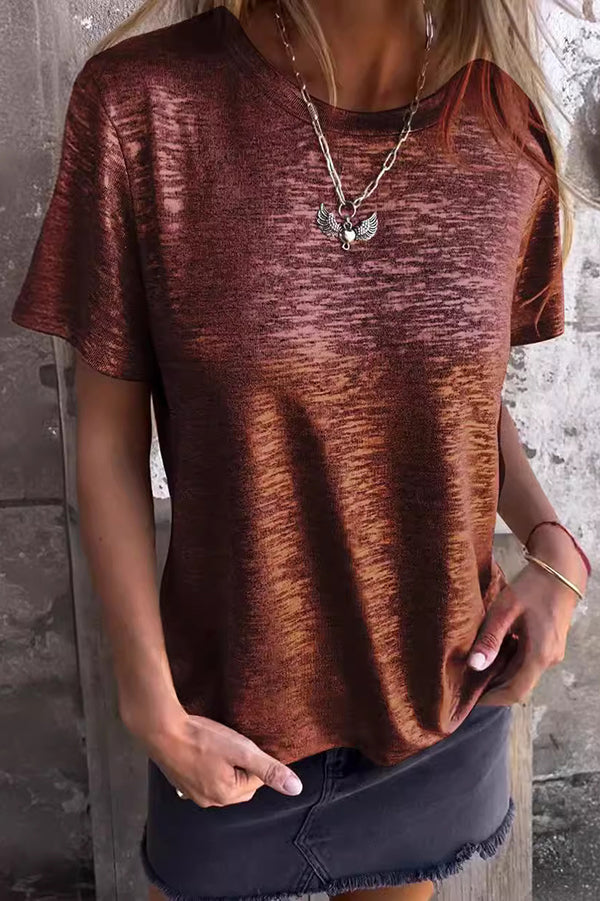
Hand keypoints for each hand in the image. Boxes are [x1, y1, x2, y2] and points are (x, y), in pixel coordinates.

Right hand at [132, 707, 303, 806]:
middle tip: (233, 743)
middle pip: (240, 783)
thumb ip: (269, 769)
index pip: (257, 781)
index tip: (246, 743)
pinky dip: (208, 765)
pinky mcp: (180, 781)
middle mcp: (209, 801)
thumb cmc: (201, 739)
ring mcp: (191, 793)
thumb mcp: (242, 750)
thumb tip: (295, 788)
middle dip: (242, 764)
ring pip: (222, 780)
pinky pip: (204, 776)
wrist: (161, 730)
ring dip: (225, 765)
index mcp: (226, 796)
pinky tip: (203, 749)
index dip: (255, 759)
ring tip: (219, 744)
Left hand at [468, 530, 587, 705]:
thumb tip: (474, 665)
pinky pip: (527, 662)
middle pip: (518, 685)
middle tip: (466, 684)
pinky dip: (509, 662)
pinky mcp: (549, 645)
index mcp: (540, 655)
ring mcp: (552, 653)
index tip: (470, 700)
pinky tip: (491, 653)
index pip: (515, 692)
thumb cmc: (532, 588)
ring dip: (500, 674)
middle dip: (493, 687)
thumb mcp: (505, 611)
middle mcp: (549, 659)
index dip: (492, 699)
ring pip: (522, 673)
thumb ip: (490, 639)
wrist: (560, 571)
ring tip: (474, 668)